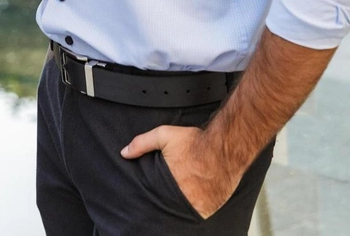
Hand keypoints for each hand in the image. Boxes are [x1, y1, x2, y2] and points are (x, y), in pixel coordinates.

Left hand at [121, 125, 241, 218]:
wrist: (225, 147)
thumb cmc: (196, 142)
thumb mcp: (164, 136)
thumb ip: (142, 143)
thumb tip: (124, 153)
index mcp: (168, 185)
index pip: (155, 198)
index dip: (154, 194)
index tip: (155, 191)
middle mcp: (184, 199)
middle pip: (169, 206)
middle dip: (168, 199)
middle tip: (171, 189)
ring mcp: (199, 206)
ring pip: (184, 211)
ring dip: (183, 204)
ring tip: (184, 191)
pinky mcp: (212, 208)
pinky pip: (200, 212)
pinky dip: (197, 206)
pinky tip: (196, 196)